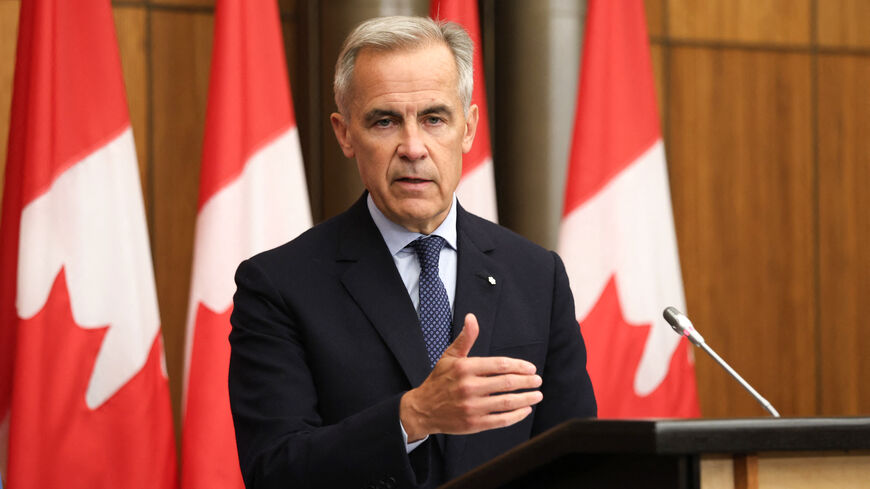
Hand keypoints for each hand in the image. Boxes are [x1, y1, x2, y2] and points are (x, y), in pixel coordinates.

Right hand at [399, 313, 542, 441]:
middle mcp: (469, 387)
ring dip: (526, 398)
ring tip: (537, 395)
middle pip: (507, 383)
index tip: (531, 368)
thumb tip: (472, 317)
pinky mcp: (474, 424)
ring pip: (507, 402)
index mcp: (465, 368)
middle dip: (527, 381)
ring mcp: (472, 406)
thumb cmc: (439, 380)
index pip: (500, 365)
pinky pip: (501, 419)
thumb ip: (465, 338)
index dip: (519, 366)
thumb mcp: (449, 356)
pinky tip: (525, 410)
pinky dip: (516, 415)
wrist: (422, 409)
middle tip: (537, 380)